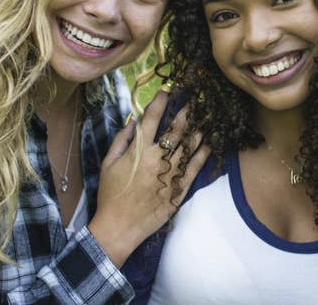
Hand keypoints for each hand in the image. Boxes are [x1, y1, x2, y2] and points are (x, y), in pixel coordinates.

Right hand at [89, 91, 209, 266]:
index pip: (152, 120)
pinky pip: (196, 167)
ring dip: (199, 129)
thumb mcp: (108, 164)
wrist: (120, 226)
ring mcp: (171, 173)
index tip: (167, 92)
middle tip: (195, 100)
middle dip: (186, 113)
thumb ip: (121, 140)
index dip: (160, 103)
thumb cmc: (110, 195)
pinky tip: (210, 142)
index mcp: (138, 151)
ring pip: (190, 146)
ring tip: (206, 117)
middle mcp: (157, 159)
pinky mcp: (180, 188)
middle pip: (176, 130)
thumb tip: (133, 121)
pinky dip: (204, 153)